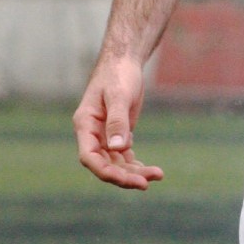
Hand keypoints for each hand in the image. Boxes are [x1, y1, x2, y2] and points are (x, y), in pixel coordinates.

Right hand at [73, 55, 163, 189]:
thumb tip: (117, 148)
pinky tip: (153, 171)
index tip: (127, 179)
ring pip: (116, 164)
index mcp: (85, 124)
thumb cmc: (118, 73)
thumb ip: (117, 121)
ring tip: (157, 175)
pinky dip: (137, 165)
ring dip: (134, 173)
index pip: (89, 157)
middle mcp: (92, 133)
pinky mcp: (118, 134)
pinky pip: (124, 157)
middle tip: (147, 182)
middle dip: (124, 176)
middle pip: (104, 164)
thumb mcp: (119, 95)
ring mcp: (104, 135)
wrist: (124, 60)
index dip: (105, 172)